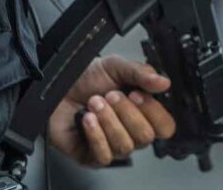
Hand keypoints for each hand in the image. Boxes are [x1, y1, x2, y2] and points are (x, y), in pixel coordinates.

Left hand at [48, 56, 176, 166]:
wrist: (57, 86)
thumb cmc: (86, 78)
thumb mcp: (115, 66)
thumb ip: (141, 73)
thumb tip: (163, 82)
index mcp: (142, 113)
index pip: (165, 126)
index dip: (153, 112)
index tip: (137, 94)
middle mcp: (131, 132)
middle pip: (145, 137)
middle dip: (126, 113)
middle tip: (110, 96)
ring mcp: (113, 146)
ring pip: (125, 146)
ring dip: (108, 121)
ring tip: (94, 104)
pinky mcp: (92, 156)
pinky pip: (104, 155)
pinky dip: (95, 134)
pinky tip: (87, 120)